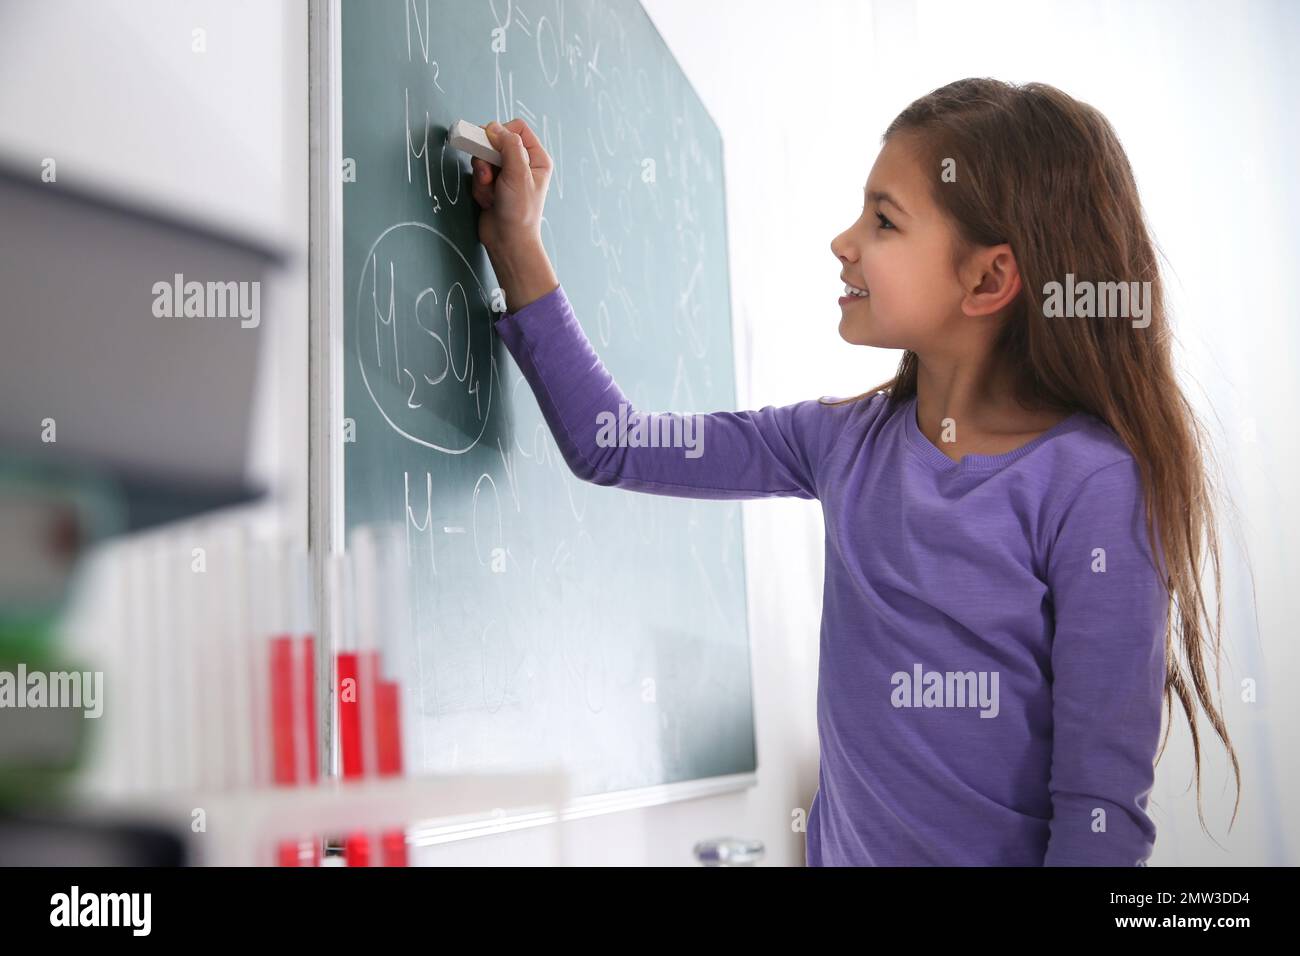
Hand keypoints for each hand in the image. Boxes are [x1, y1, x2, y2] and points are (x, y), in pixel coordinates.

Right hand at [471, 119, 558, 310]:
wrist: (508, 241)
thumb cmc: (520, 212)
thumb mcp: (518, 174)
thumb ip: (508, 146)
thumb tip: (494, 127)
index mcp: (537, 158)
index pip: (517, 128)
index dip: (501, 132)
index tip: (490, 143)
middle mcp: (522, 164)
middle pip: (496, 141)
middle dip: (487, 158)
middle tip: (488, 174)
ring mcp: (506, 175)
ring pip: (484, 158)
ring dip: (482, 175)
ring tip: (490, 193)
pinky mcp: (492, 185)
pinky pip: (478, 174)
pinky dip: (479, 187)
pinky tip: (488, 201)